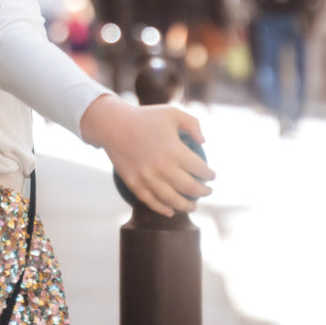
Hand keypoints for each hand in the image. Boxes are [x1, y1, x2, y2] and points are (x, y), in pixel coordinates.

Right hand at [80, 94, 214, 216]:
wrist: (113, 124)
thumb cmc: (145, 116)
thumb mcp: (172, 112)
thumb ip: (193, 124)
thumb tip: (204, 142)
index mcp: (175, 150)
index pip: (200, 169)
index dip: (210, 175)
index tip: (212, 176)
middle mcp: (162, 167)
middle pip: (190, 188)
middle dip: (204, 192)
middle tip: (208, 191)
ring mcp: (147, 177)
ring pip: (172, 200)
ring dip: (187, 206)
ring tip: (194, 206)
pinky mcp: (133, 183)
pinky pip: (151, 201)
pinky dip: (163, 209)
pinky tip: (171, 211)